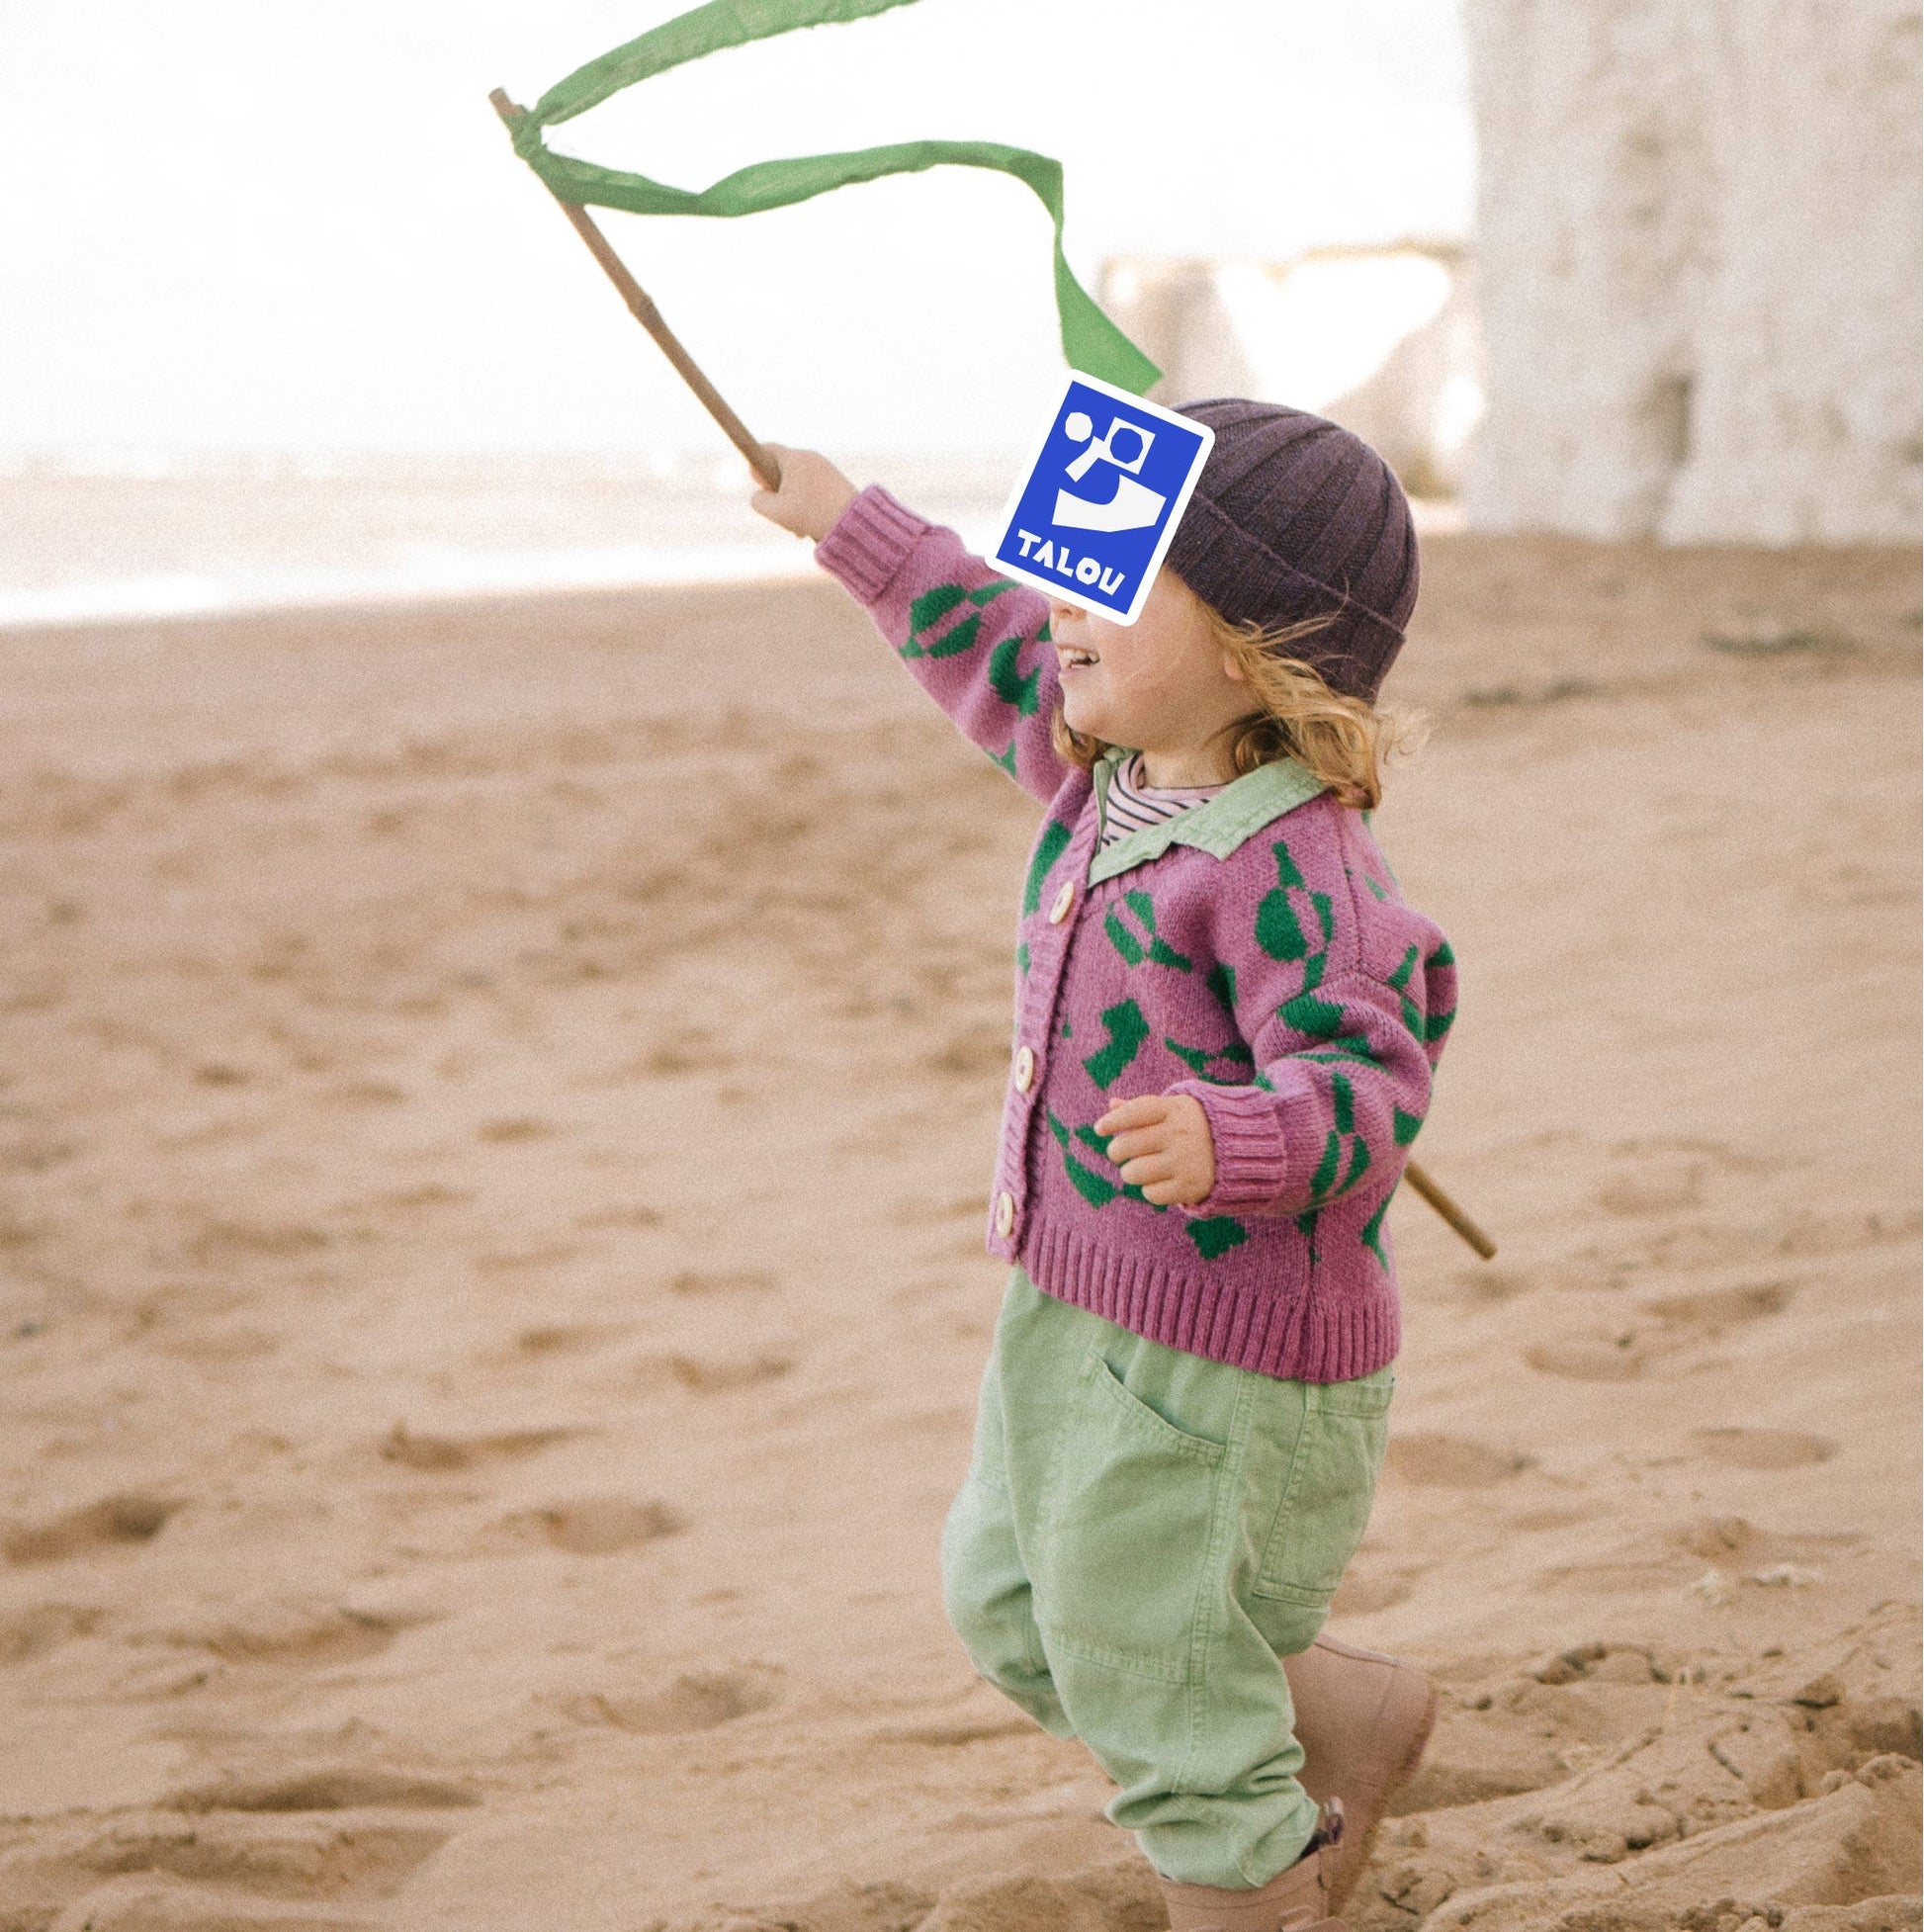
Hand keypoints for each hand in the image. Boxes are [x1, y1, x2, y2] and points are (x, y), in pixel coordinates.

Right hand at [749, 444, 857, 541]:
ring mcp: (825, 467)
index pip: (766, 449)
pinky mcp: (835, 480)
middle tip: (780, 514)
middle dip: (776, 492)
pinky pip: (812, 487)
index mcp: (794, 458)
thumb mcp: (777, 512)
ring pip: (797, 482)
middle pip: (781, 469)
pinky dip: (807, 503)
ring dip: (792, 502)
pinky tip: (811, 523)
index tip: (762, 486)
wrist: (854, 522)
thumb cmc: (813, 514)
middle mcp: (810, 456)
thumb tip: (759, 495)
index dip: (756, 467)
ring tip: (798, 526)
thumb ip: (759, 501)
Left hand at [1094, 1093, 1215, 1206]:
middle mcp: (1180, 1133)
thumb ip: (1144, 1108)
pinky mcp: (1190, 1186)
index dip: (1113, 1121)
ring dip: (1131, 1172)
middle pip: (1126, 1145)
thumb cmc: (1195, 1126)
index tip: (1100, 1129)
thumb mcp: (1175, 1109)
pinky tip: (1160, 1181)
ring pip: (1132, 1172)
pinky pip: (1150, 1193)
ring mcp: (1186, 1160)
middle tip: (1120, 1153)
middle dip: (1117, 1151)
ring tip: (1141, 1168)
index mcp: (1175, 1109)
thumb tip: (1112, 1105)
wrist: (1242, 1150)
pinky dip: (1150, 1189)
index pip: (1135, 1112)